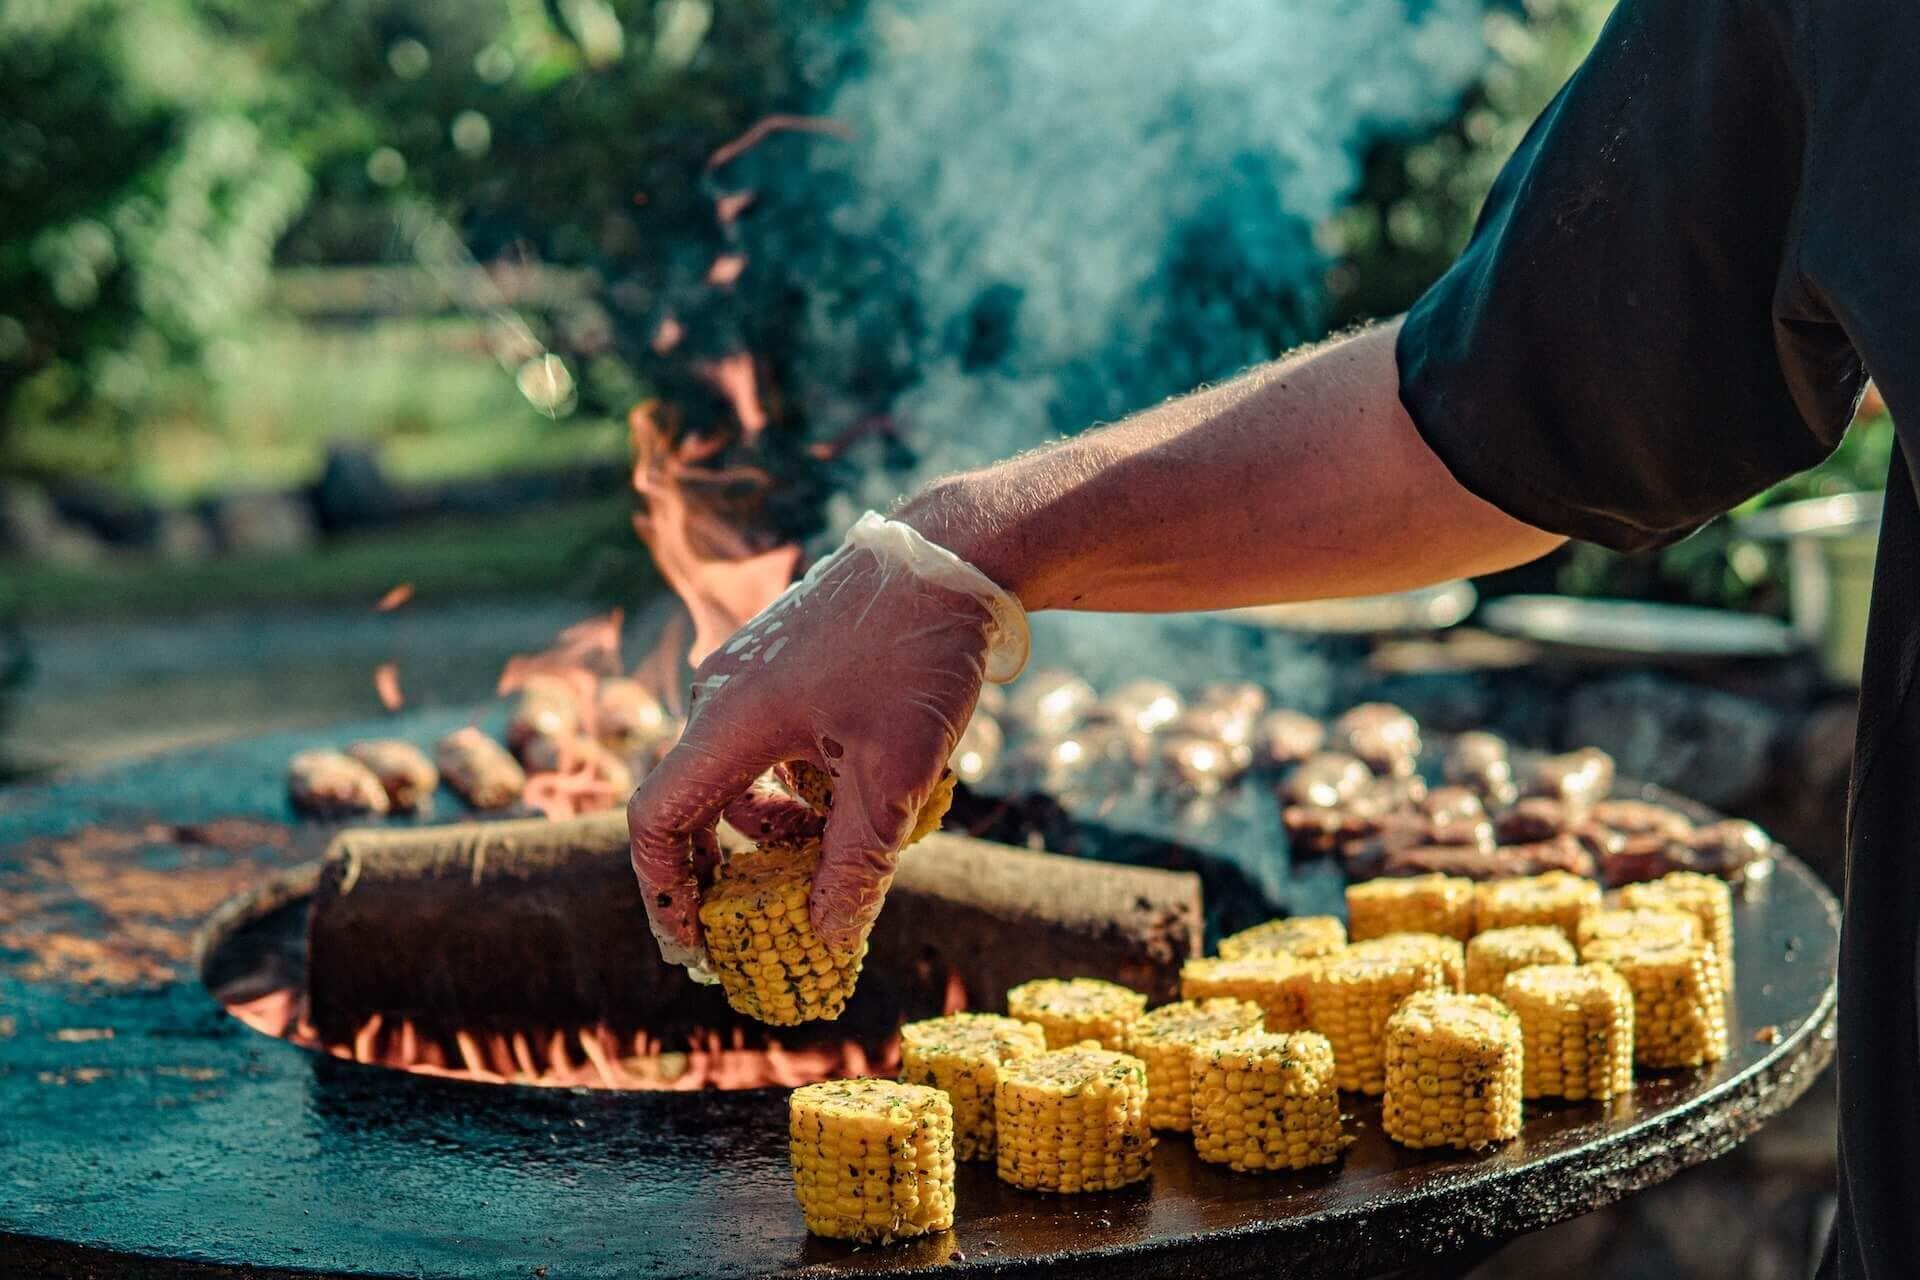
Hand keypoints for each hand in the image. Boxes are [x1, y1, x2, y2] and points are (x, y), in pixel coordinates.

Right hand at [627, 513, 1027, 971]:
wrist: (956, 554)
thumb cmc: (920, 657)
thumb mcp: (894, 776)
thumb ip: (853, 865)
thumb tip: (826, 941)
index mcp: (728, 719)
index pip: (657, 822)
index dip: (666, 894)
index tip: (694, 947)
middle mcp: (722, 693)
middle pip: (697, 804)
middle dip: (725, 874)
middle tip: (759, 932)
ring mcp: (752, 674)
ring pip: (743, 777)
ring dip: (780, 830)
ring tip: (845, 854)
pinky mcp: (786, 663)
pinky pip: (771, 745)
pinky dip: (801, 787)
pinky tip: (862, 794)